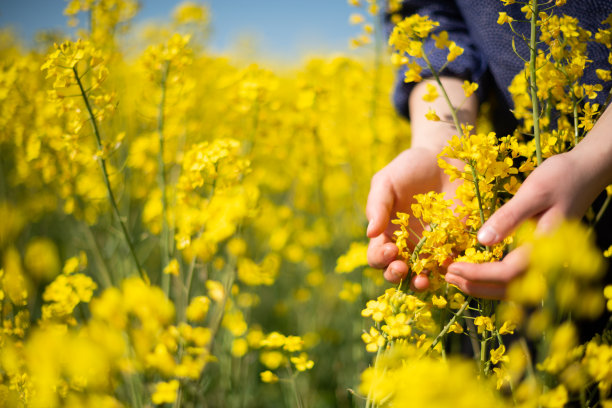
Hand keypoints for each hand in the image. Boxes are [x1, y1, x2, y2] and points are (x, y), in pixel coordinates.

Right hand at [366, 77, 477, 288]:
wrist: (444, 157)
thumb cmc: (409, 168)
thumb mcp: (386, 181)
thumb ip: (377, 205)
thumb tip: (370, 232)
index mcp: (387, 234)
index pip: (377, 256)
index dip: (380, 258)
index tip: (389, 250)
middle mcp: (407, 246)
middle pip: (398, 273)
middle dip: (397, 276)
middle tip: (403, 268)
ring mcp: (432, 248)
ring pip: (424, 276)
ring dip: (421, 282)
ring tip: (423, 280)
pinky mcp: (456, 245)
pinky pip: (453, 264)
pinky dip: (450, 269)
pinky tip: (450, 265)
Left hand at [445, 150, 606, 298]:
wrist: (586, 171)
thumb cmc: (560, 177)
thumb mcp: (532, 192)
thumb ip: (509, 217)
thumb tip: (482, 241)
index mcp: (546, 247)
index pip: (507, 273)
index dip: (478, 274)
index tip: (452, 267)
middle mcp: (548, 260)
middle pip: (509, 288)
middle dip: (475, 286)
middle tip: (447, 276)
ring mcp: (547, 260)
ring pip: (513, 287)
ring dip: (483, 286)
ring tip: (455, 277)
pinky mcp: (542, 255)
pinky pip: (517, 275)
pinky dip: (494, 278)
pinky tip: (475, 270)